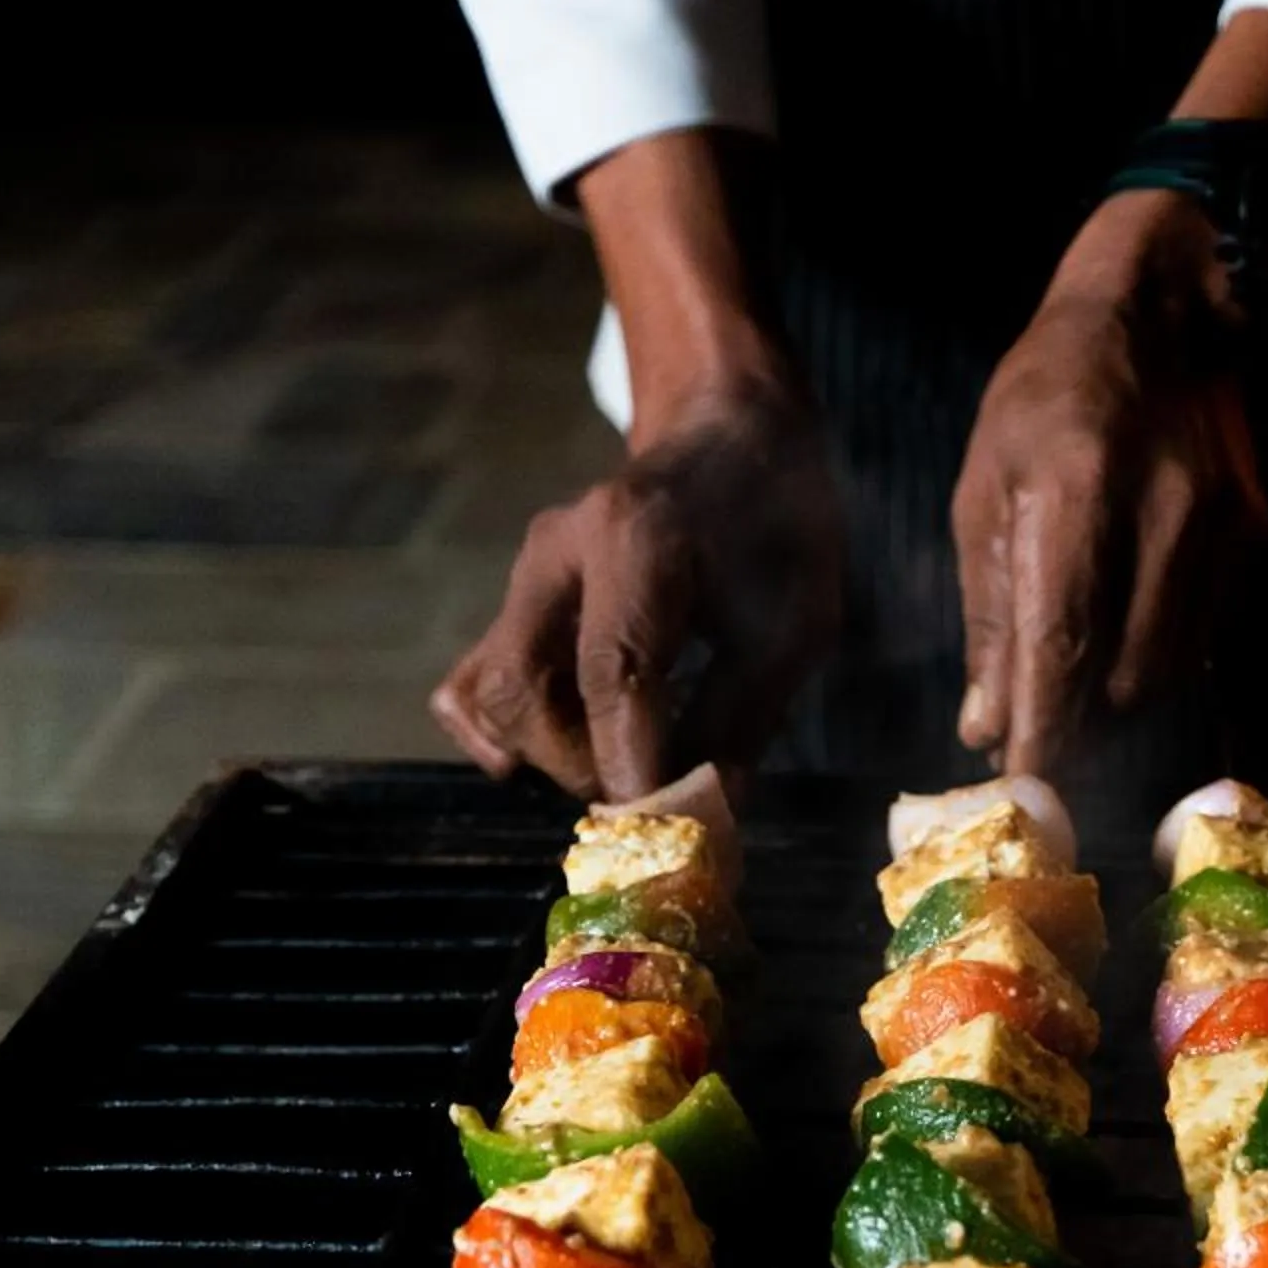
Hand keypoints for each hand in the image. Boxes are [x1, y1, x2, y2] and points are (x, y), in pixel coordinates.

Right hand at [432, 372, 844, 798]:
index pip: (613, 669)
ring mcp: (523, 574)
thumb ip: (745, 716)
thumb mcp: (795, 620)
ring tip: (623, 761)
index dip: (630, 759)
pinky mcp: (511, 601)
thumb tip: (705, 813)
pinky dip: (509, 735)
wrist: (726, 443)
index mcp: (639, 539)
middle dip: (583, 766)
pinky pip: (473, 685)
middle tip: (652, 793)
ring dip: (550, 756)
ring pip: (490, 695)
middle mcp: (559, 551)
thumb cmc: (773, 530)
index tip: (662, 824)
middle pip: (523, 689)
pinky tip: (573, 747)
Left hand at [952, 190, 1267, 773]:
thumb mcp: (988, 486)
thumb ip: (991, 611)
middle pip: (1122, 674)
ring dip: (1119, 685)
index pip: (1061, 644)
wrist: (1163, 308)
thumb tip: (987, 726)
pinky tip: (1132, 602)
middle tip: (1040, 720)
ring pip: (1168, 667)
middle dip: (1078, 715)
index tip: (1025, 792)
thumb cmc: (1050, 395)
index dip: (1044, 731)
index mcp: (1074, 489)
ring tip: (1082, 653)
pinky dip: (1158, 644)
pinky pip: (1202, 633)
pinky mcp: (1258, 532)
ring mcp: (1222, 524)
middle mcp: (1161, 510)